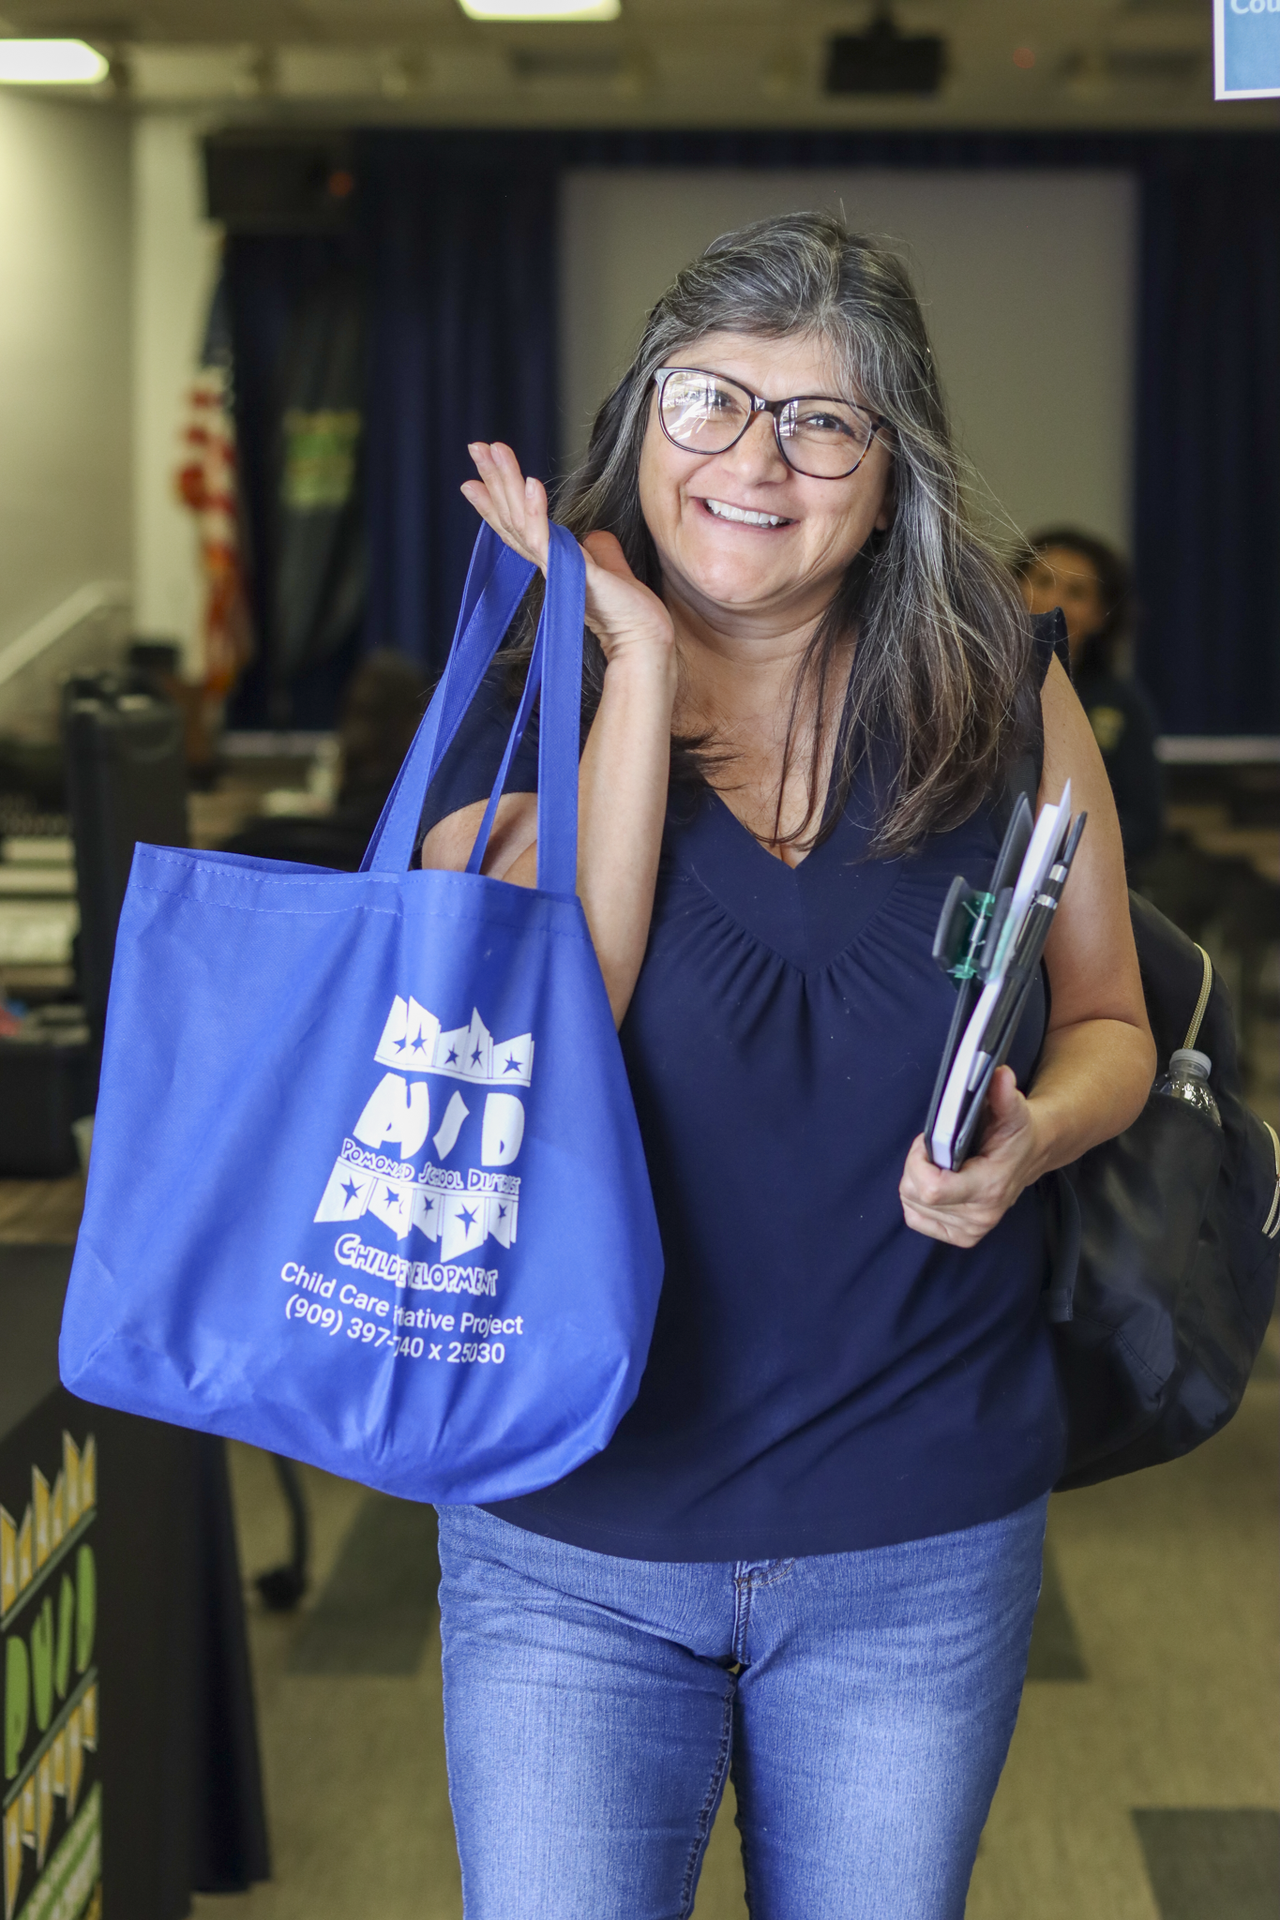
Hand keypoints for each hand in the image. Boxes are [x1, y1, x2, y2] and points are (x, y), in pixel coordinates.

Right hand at [461, 442, 672, 666]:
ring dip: (505, 482)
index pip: (517, 525)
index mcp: (553, 559)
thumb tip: (592, 536)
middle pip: (510, 515)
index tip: (473, 480)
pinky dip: (535, 510)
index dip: (495, 502)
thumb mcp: (608, 567)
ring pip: (520, 519)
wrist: (643, 637)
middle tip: (475, 446)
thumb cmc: (628, 609)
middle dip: (493, 479)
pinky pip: (545, 537)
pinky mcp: (569, 571)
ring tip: (492, 451)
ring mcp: (555, 567)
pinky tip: (530, 483)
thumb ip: (598, 549)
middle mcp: (548, 562)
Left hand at [899, 1067, 1041, 1247]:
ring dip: (916, 1180)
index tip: (928, 1142)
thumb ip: (1003, 1095)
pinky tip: (935, 1183)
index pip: (932, 1189)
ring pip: (912, 1205)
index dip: (918, 1162)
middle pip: (915, 1194)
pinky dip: (917, 1199)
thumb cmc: (1017, 1133)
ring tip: (939, 1164)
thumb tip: (999, 1074)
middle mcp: (980, 1215)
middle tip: (934, 1149)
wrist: (1030, 1156)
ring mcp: (970, 1230)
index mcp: (990, 1187)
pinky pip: (915, 1218)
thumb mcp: (1013, 1110)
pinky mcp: (961, 1236)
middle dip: (915, 1166)